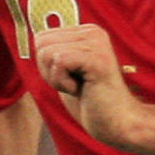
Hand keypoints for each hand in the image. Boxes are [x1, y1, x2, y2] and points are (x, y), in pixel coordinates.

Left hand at [34, 24, 144, 152]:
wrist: (117, 123)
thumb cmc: (92, 102)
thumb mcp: (68, 72)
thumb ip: (55, 54)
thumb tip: (37, 39)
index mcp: (86, 32)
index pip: (41, 38)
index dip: (46, 66)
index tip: (71, 78)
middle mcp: (92, 31)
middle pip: (41, 43)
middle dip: (49, 71)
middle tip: (74, 84)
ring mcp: (96, 43)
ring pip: (47, 53)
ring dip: (57, 79)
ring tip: (80, 87)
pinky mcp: (97, 58)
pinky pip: (59, 62)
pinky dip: (63, 83)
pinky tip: (81, 90)